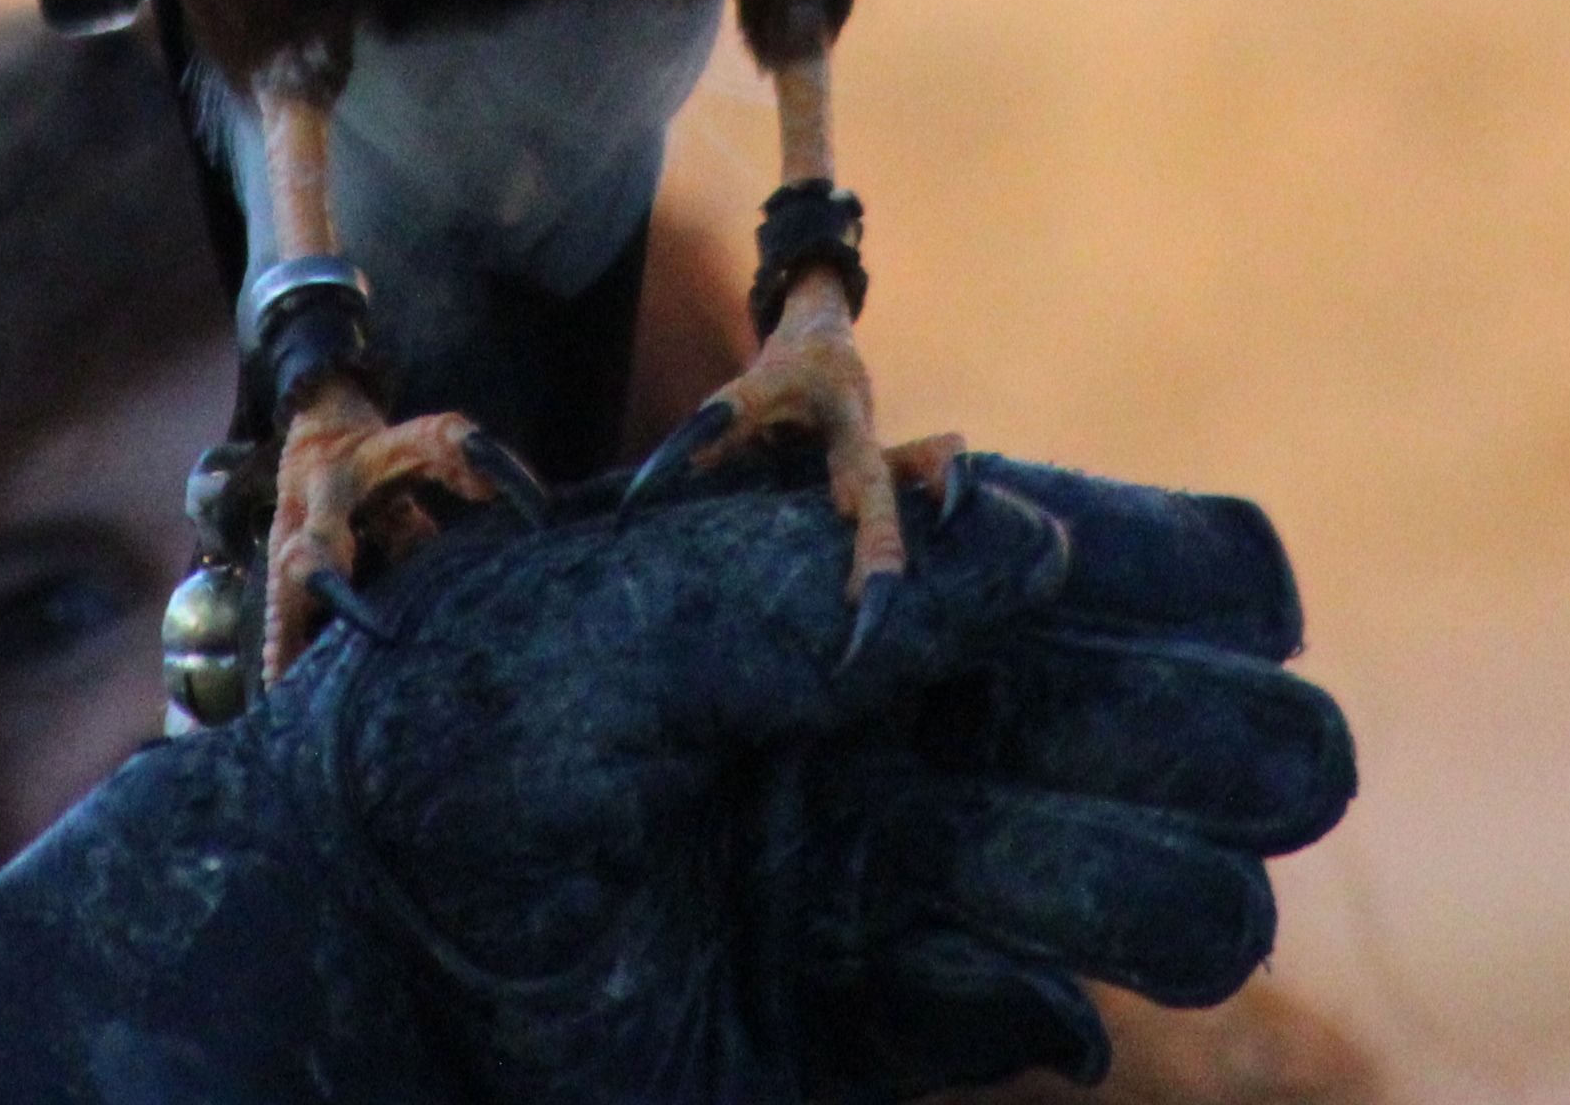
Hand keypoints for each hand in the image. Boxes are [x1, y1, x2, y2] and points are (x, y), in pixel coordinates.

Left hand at [291, 448, 1356, 1101]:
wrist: (337, 970)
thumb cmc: (438, 756)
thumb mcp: (594, 631)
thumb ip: (798, 588)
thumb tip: (1035, 546)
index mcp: (862, 579)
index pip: (1121, 555)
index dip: (1207, 587)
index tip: (1232, 623)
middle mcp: (910, 720)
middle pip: (1190, 720)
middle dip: (1222, 745)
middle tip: (1205, 779)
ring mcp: (900, 876)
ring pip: (1161, 883)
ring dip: (1143, 883)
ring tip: (986, 884)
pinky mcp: (866, 1024)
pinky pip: (1032, 1015)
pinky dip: (1030, 1002)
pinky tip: (981, 991)